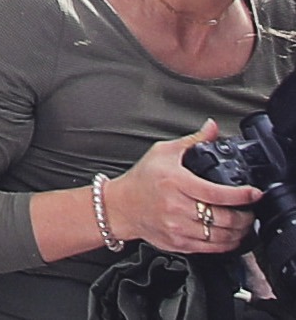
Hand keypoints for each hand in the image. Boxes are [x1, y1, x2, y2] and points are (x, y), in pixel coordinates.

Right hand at [119, 127, 257, 255]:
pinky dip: (226, 244)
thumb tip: (212, 127)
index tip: (254, 193)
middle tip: (249, 210)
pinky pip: (211, 249)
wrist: (121, 206)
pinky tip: (229, 235)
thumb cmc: (142, 178)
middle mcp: (176, 207)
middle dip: (244, 216)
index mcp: (175, 182)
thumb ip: (193, 141)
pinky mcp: (178, 243)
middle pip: (224, 218)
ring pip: (221, 236)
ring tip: (242, 224)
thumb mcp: (163, 152)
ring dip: (239, 232)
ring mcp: (177, 227)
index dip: (241, 195)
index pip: (216, 193)